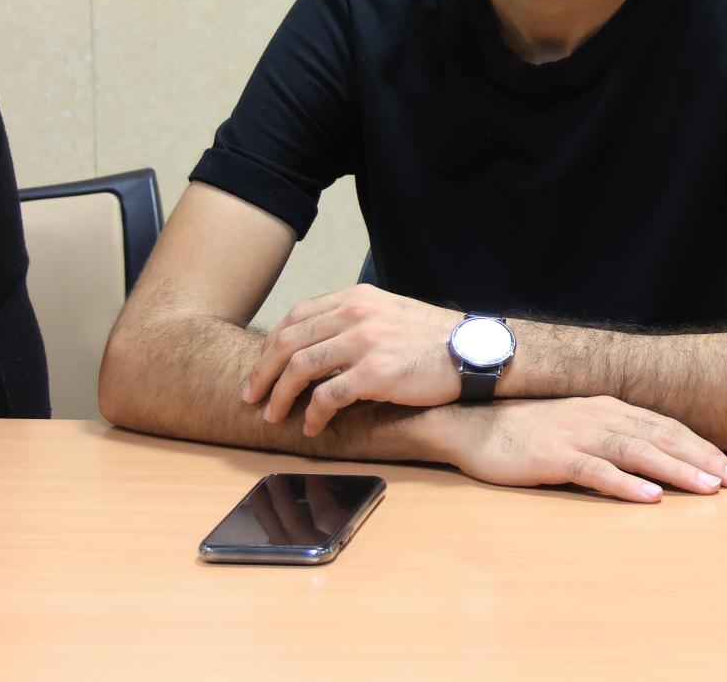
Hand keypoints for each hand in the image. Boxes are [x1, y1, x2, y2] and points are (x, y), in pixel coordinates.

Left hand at [242, 283, 462, 434]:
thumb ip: (354, 321)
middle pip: (288, 342)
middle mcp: (357, 314)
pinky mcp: (376, 372)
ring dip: (280, 396)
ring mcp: (366, 342)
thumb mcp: (390, 314)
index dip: (270, 346)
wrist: (474, 352)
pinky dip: (312, 415)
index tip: (260, 369)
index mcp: (357, 299)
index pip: (296, 317)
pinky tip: (312, 427)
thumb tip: (317, 346)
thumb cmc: (434, 339)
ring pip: (300, 368)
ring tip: (274, 416)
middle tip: (252, 397)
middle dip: (262, 373)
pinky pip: (327, 396)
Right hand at [440, 397, 726, 501]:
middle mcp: (601, 416)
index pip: (667, 427)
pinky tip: (650, 498)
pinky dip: (626, 484)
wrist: (474, 422)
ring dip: (676, 471)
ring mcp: (578, 434)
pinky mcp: (554, 456)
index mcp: (611, 408)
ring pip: (638, 452)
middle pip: (662, 437)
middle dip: (703, 459)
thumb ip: (614, 433)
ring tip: (707, 489)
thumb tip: (656, 457)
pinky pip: (596, 471)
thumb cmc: (529, 428)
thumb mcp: (580, 423)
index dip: (702, 447)